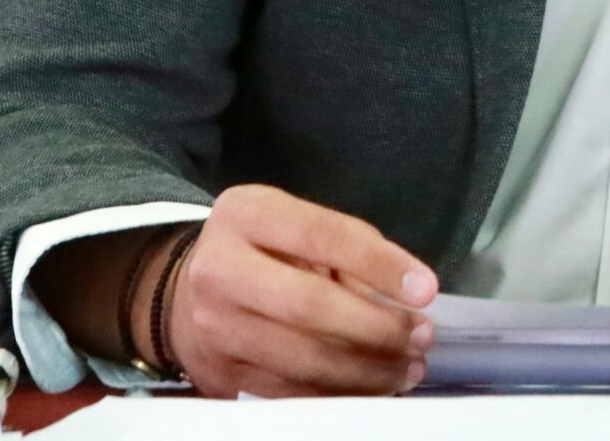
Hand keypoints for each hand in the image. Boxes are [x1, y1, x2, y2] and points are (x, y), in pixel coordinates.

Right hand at [166, 184, 439, 396]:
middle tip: (421, 335)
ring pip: (303, 359)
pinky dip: (340, 393)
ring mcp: (216, 326)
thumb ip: (344, 247)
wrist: (183, 292)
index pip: (324, 235)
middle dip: (378, 327)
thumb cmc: (258, 250)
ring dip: (367, 369)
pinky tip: (372, 386)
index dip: (380, 264)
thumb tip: (406, 293)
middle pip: (311, 306)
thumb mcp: (290, 224)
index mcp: (246, 215)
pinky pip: (291, 391)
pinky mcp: (221, 373)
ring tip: (407, 367)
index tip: (425, 289)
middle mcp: (221, 269)